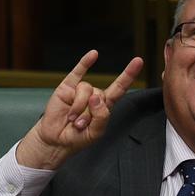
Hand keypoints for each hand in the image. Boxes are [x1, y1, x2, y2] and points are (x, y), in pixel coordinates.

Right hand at [17, 50, 143, 168]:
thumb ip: (101, 116)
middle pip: (100, 95)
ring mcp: (80, 90)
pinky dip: (85, 63)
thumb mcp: (96, 132)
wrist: (56, 140)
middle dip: (90, 113)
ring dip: (79, 108)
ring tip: (72, 119)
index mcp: (104, 105)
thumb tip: (96, 97)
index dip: (128, 75)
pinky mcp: (67, 87)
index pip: (119, 88)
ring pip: (86, 90)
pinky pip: (77, 72)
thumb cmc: (78, 137)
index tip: (138, 61)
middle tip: (80, 126)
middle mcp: (94, 95)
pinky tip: (94, 55)